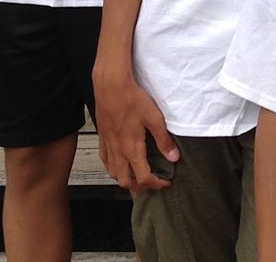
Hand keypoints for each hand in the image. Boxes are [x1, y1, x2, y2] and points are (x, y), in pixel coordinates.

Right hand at [93, 68, 179, 191]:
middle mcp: (117, 151)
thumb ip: (163, 140)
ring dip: (125, 180)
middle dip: (140, 188)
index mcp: (131, 148)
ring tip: (137, 176)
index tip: (166, 182)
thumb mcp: (154, 118)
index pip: (143, 177)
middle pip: (125, 182)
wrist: (111, 86)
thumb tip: (173, 157)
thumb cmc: (132, 99)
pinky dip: (113, 168)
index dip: (156, 184)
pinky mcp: (102, 138)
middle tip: (152, 183)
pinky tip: (119, 163)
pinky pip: (105, 161)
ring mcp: (108, 145)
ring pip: (113, 174)